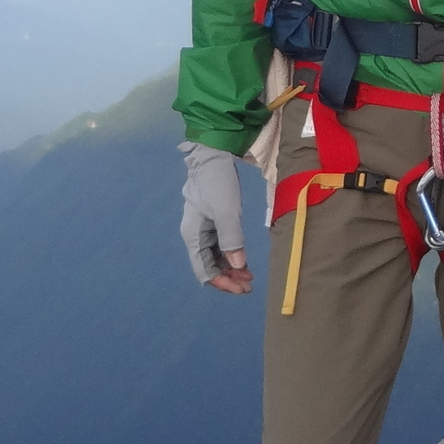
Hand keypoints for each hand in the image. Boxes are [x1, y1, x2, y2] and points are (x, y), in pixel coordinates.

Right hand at [179, 142, 253, 294]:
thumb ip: (232, 239)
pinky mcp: (213, 223)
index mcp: (193, 236)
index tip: (242, 288)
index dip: (223, 282)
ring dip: (232, 268)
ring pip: (217, 258)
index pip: (205, 270)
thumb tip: (239, 265)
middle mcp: (196, 236)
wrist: (213, 156)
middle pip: (210, 266)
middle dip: (229, 278)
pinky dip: (232, 256)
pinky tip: (245, 262)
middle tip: (250, 284)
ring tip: (250, 275)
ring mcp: (204, 230)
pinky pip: (221, 247)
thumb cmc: (217, 182)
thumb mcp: (226, 210)